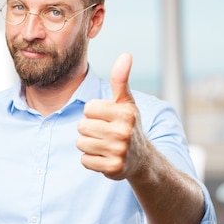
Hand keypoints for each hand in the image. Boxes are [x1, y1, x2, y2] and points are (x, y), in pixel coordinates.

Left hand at [77, 53, 148, 179]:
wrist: (142, 159)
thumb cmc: (128, 125)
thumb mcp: (126, 102)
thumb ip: (121, 79)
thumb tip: (126, 55)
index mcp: (126, 113)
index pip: (88, 109)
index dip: (93, 113)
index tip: (106, 118)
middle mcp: (124, 132)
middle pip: (82, 127)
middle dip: (89, 129)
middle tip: (104, 133)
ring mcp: (119, 151)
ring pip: (81, 144)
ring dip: (88, 145)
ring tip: (103, 144)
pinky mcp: (113, 168)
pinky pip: (85, 161)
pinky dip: (91, 160)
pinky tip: (104, 157)